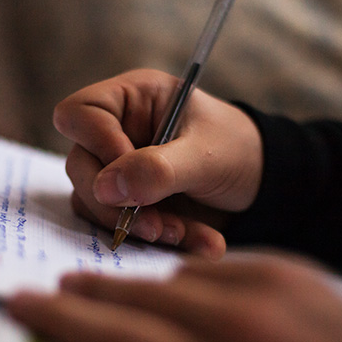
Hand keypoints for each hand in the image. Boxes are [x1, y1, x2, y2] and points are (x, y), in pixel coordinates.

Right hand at [54, 69, 262, 258]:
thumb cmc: (236, 150)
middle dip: (118, 203)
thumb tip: (107, 188)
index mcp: (132, 99)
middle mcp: (116, 132)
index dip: (96, 146)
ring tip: (183, 234)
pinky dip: (157, 242)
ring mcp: (118, 171)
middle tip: (156, 225)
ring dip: (136, 227)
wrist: (263, 185)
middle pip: (80, 166)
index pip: (79, 114)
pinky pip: (118, 227)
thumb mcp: (205, 155)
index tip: (130, 176)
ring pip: (94, 203)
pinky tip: (199, 241)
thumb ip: (158, 168)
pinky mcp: (127, 205)